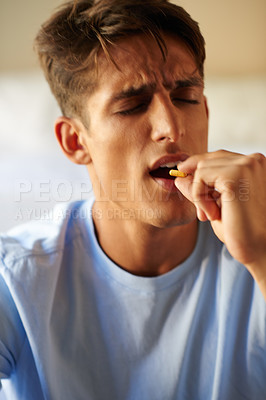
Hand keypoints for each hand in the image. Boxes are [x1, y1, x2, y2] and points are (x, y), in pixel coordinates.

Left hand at [175, 150, 265, 296]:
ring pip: (201, 168)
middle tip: (202, 213)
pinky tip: (213, 215)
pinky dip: (199, 198)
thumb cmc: (241, 230)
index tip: (182, 177)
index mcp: (255, 164)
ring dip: (199, 194)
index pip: (218, 157)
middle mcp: (254, 159)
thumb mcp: (216, 205)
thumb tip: (178, 177)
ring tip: (211, 215)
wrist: (259, 248)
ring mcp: (246, 165)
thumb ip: (200, 188)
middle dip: (197, 184)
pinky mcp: (235, 175)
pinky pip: (200, 177)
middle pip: (208, 159)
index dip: (198, 168)